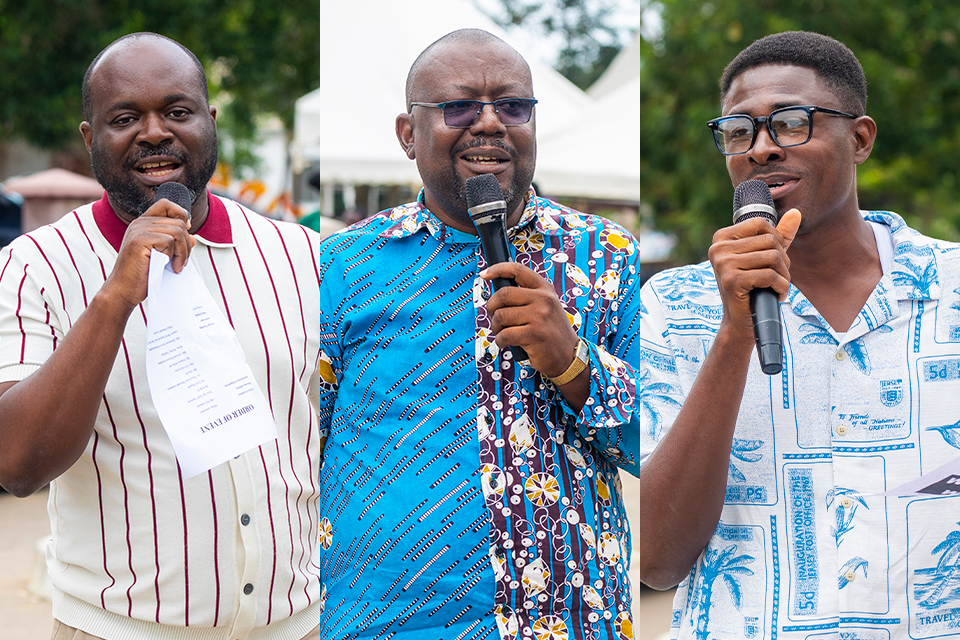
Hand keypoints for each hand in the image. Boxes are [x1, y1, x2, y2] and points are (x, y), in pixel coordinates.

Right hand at [102, 198, 195, 311]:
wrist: (124, 291)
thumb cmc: (143, 275)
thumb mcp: (163, 256)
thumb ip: (175, 244)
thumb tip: (193, 237)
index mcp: (143, 224)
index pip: (166, 204)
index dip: (181, 214)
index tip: (187, 231)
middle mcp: (139, 223)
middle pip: (179, 222)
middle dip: (186, 244)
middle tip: (181, 262)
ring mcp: (138, 230)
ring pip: (177, 231)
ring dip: (182, 252)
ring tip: (176, 266)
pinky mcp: (139, 240)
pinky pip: (169, 240)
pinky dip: (174, 255)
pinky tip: (169, 267)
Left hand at [481, 262, 580, 378]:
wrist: (569, 355)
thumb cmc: (551, 331)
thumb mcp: (547, 306)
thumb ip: (527, 296)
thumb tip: (497, 293)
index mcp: (545, 289)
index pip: (517, 270)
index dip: (497, 269)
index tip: (484, 274)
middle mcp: (543, 299)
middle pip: (503, 294)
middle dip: (491, 307)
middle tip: (495, 318)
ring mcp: (539, 316)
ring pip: (500, 315)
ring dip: (495, 326)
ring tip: (502, 333)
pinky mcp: (534, 335)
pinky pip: (504, 334)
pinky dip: (500, 341)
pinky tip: (506, 343)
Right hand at [708, 208, 800, 342]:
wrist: (740, 321)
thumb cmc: (753, 288)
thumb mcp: (764, 257)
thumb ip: (779, 235)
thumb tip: (796, 212)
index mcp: (721, 238)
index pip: (760, 224)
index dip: (776, 240)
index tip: (774, 259)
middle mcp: (718, 248)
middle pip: (769, 240)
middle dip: (783, 261)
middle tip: (779, 277)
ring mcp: (723, 264)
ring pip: (773, 257)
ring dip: (784, 275)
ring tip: (778, 286)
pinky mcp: (732, 280)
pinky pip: (770, 275)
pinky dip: (781, 287)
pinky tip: (777, 294)